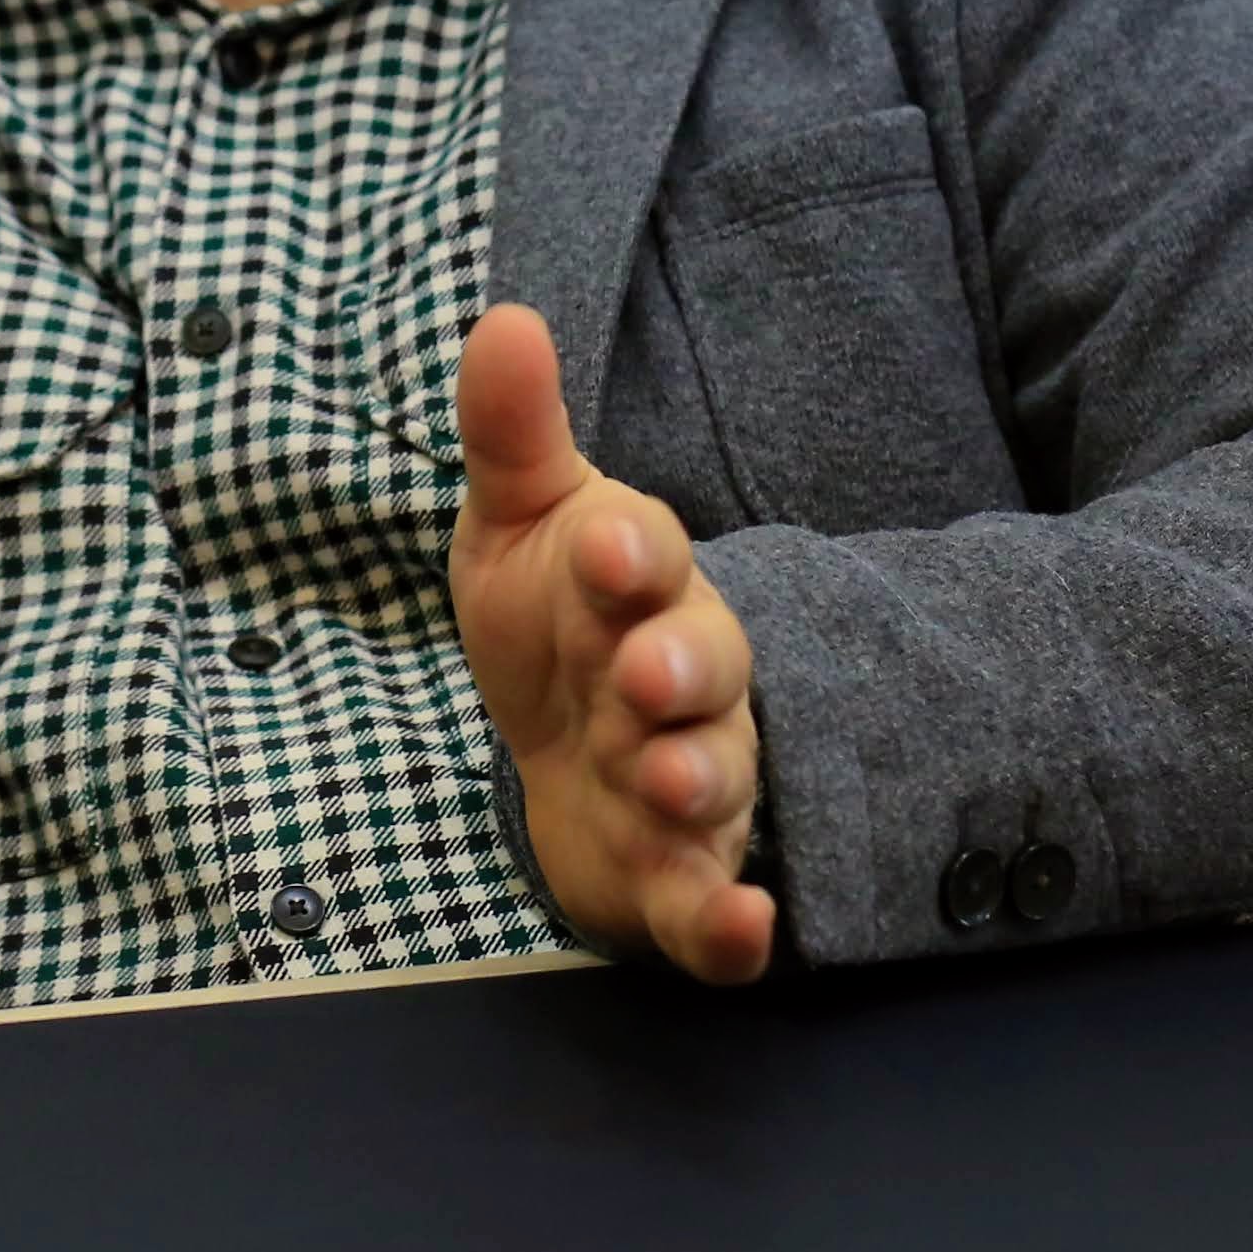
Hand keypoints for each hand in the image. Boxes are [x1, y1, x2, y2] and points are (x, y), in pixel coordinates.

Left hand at [446, 302, 776, 984]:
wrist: (568, 754)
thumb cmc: (554, 621)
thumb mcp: (517, 525)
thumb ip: (514, 435)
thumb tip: (503, 319)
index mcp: (637, 586)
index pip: (646, 555)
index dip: (627, 550)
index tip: (600, 537)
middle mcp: (681, 682)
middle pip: (703, 667)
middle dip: (681, 665)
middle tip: (646, 671)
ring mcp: (687, 782)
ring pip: (713, 779)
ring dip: (696, 778)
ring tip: (664, 778)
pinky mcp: (677, 879)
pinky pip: (716, 909)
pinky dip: (732, 927)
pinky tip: (749, 932)